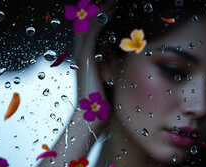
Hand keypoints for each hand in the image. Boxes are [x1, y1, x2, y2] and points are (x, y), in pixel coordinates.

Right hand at [73, 1, 115, 131]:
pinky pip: (92, 33)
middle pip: (88, 23)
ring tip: (113, 1)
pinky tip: (110, 12)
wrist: (93, 116)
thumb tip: (123, 58)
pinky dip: (100, 20)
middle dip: (99, 10)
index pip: (92, 31)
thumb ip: (112, 65)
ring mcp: (82, 55)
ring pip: (89, 25)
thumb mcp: (110, 78)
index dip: (100, 18)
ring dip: (101, 11)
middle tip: (112, 0)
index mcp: (87, 57)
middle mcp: (82, 53)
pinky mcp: (85, 58)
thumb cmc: (103, 102)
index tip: (113, 8)